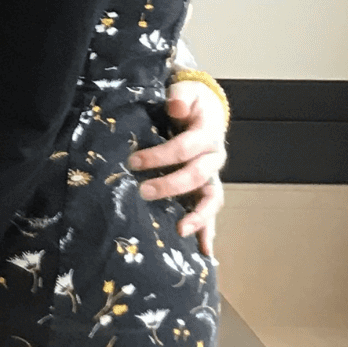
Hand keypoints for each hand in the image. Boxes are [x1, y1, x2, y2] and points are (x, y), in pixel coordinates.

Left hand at [128, 81, 227, 255]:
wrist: (202, 109)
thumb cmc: (188, 102)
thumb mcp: (185, 93)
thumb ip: (180, 97)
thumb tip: (175, 105)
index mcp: (207, 135)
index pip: (184, 148)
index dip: (160, 156)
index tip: (134, 162)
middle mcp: (213, 159)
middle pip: (196, 176)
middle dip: (170, 185)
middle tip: (143, 192)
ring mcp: (212, 176)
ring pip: (211, 199)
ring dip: (198, 217)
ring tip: (181, 231)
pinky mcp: (206, 189)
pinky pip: (210, 213)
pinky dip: (208, 231)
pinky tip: (205, 252)